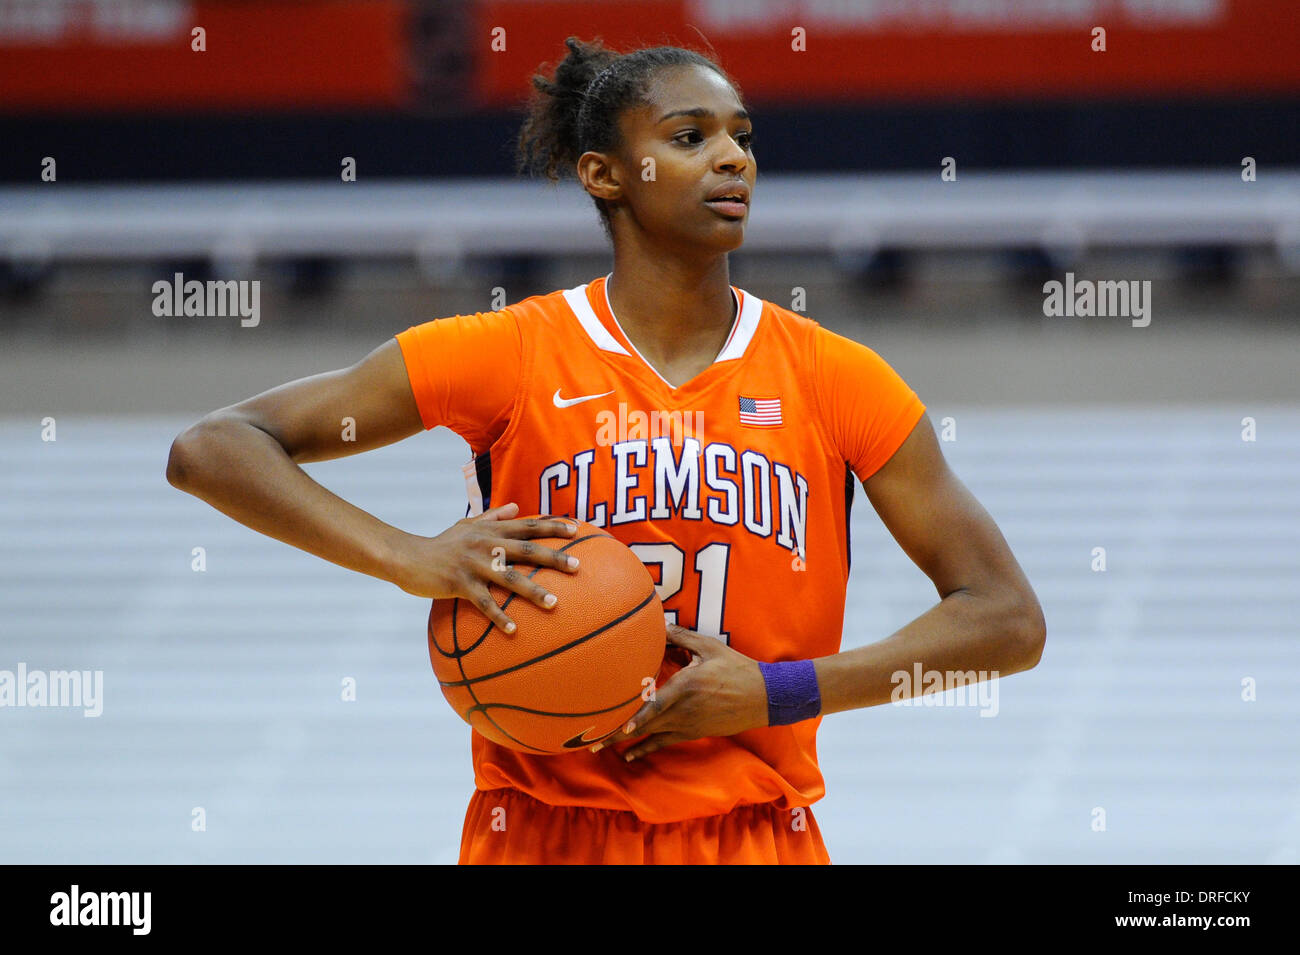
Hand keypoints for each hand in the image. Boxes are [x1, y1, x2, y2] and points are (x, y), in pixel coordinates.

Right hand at [389, 502, 579, 632]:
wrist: (408, 557)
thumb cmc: (442, 543)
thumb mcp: (466, 525)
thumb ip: (493, 516)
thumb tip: (516, 507)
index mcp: (490, 530)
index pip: (527, 525)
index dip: (552, 526)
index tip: (576, 530)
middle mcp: (486, 544)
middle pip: (526, 549)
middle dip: (553, 557)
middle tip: (577, 566)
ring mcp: (473, 564)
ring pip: (509, 578)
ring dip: (533, 591)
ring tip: (554, 604)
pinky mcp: (460, 583)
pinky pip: (484, 603)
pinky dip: (499, 617)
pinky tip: (514, 630)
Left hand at [592, 622, 768, 760]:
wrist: (762, 696)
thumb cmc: (736, 668)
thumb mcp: (709, 647)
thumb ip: (681, 637)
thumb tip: (658, 625)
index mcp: (686, 686)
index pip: (657, 705)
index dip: (637, 718)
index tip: (619, 728)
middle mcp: (684, 709)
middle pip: (646, 724)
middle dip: (618, 733)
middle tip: (592, 742)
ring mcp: (688, 724)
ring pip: (651, 735)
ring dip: (625, 742)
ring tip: (600, 748)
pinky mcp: (693, 732)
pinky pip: (664, 742)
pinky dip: (645, 749)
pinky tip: (629, 756)